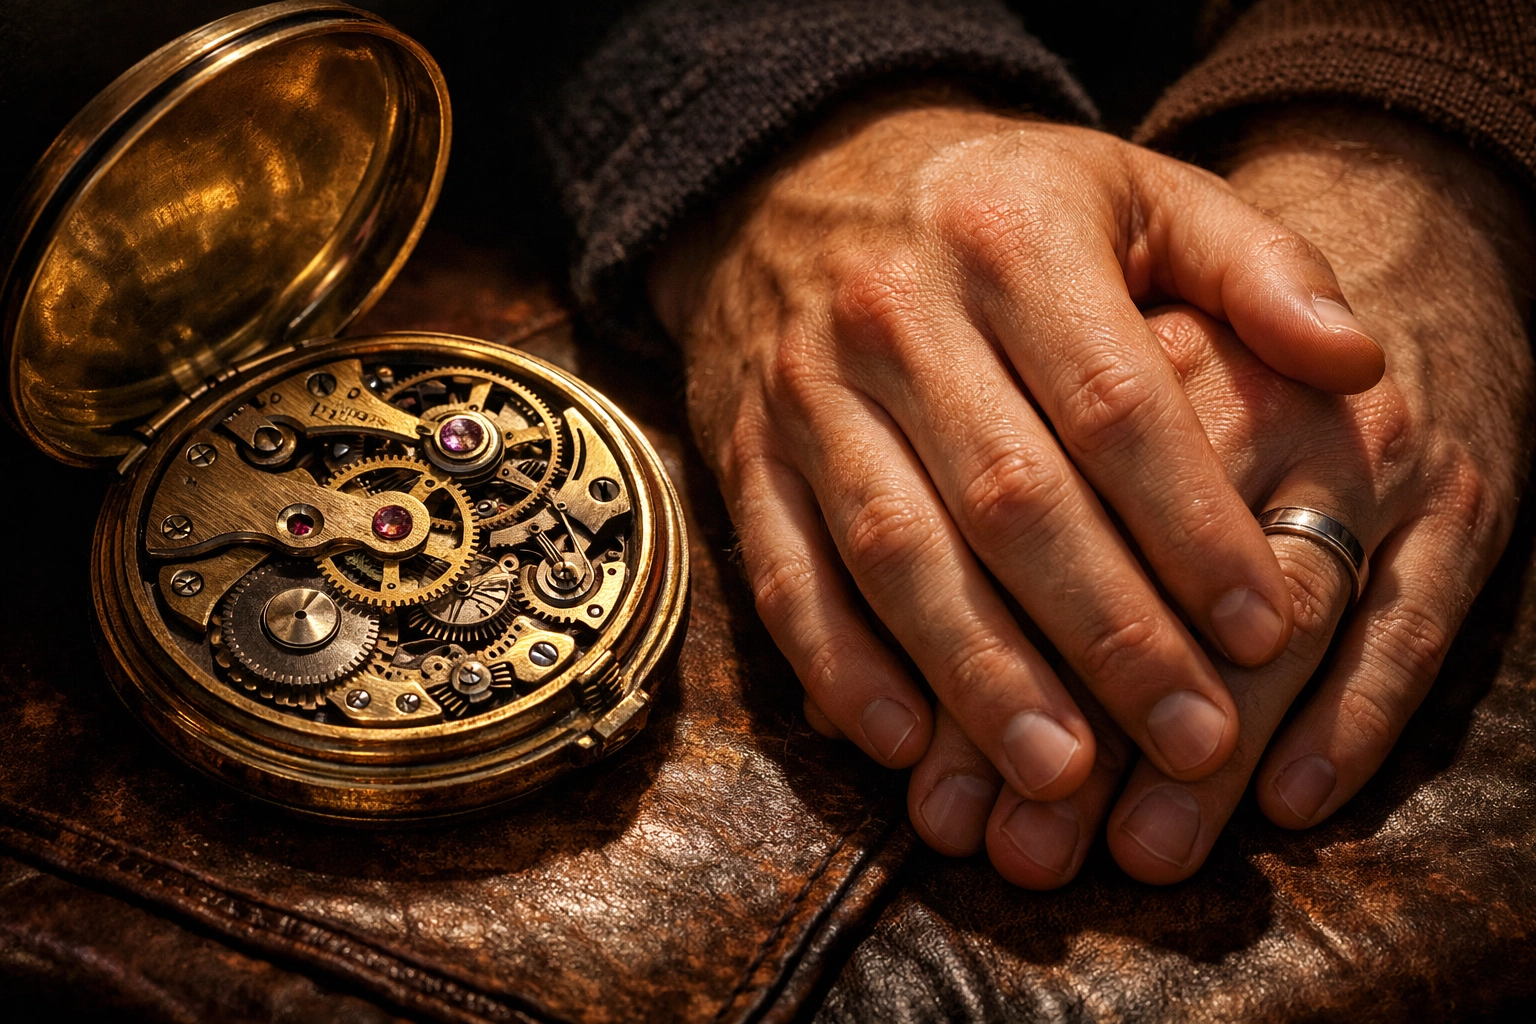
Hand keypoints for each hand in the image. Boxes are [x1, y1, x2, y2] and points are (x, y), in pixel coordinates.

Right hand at [650, 91, 1382, 817]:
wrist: (794, 185)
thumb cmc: (993, 207)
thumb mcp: (1131, 190)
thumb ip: (1255, 262)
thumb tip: (1356, 362)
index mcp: (1009, 237)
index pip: (1114, 401)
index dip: (1191, 524)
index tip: (1264, 629)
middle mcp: (894, 314)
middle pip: (1011, 495)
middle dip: (1107, 633)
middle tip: (1191, 743)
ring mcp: (805, 391)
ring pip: (894, 549)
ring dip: (978, 673)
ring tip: (1059, 776)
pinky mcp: (744, 455)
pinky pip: (784, 572)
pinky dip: (838, 665)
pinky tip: (905, 741)